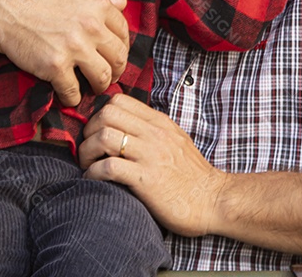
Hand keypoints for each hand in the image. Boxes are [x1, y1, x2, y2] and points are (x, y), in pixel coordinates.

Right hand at [0, 0, 129, 105]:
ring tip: (92, 87)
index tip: (114, 54)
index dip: (121, 46)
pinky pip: (74, 92)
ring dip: (99, 86)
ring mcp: (74, 47)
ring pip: (103, 77)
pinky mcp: (55, 66)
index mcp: (96, 4)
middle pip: (119, 57)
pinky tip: (69, 95)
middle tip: (108, 75)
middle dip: (116, 69)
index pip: (123, 31)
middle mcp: (90, 25)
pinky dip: (73, 97)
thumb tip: (122, 2)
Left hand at [79, 94, 226, 236]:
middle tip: (89, 150)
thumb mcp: (175, 141)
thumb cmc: (192, 176)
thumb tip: (124, 126)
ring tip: (88, 166)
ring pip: (104, 137)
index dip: (99, 115)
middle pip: (106, 114)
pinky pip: (108, 167)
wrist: (214, 201)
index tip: (96, 133)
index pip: (119, 101)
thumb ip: (152, 131)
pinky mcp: (145, 179)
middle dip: (89, 132)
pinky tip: (93, 181)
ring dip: (87, 152)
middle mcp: (153, 134)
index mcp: (159, 122)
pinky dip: (93, 173)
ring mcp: (149, 155)